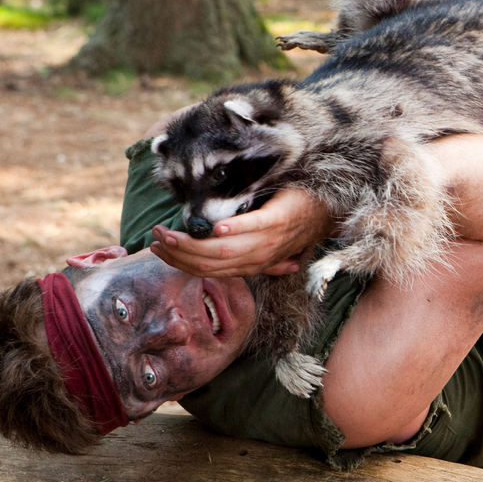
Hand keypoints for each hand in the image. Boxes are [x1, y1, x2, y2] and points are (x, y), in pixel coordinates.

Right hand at [149, 188, 333, 277]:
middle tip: (154, 238)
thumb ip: (260, 257)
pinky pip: (253, 228)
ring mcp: (269, 241)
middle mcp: (258, 258)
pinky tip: (215, 227)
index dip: (180, 262)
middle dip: (178, 253)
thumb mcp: (274, 245)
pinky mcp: (278, 220)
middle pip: (209, 263)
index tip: (157, 249)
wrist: (327, 211)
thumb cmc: (296, 223)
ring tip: (169, 232)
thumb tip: (243, 265)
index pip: (208, 270)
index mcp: (252, 264)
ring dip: (192, 243)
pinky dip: (233, 230)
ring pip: (223, 250)